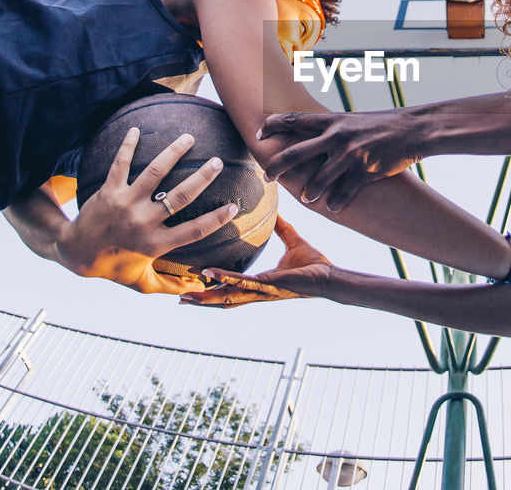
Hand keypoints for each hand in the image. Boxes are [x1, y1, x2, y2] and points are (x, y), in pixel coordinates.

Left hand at [55, 127, 239, 294]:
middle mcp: (142, 223)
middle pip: (179, 197)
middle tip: (218, 162)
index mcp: (155, 244)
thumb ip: (170, 286)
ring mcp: (125, 204)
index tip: (234, 207)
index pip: (193, 231)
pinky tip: (137, 130)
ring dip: (172, 153)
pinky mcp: (108, 191)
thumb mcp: (141, 283)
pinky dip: (127, 146)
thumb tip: (197, 290)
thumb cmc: (113, 267)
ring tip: (188, 138)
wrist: (75, 252)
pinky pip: (120, 164)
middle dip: (201, 178)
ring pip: (153, 174)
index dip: (216, 220)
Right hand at [179, 215, 332, 307]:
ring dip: (207, 297)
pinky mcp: (269, 285)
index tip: (194, 286)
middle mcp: (257, 291)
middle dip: (203, 300)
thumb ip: (282, 228)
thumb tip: (276, 210)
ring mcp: (261, 290)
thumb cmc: (314, 263)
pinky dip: (226, 278)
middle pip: (224, 299)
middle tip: (180, 300)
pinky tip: (211, 273)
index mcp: (259, 283)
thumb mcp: (292, 241)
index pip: (231, 288)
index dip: (213, 289)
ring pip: (228, 296)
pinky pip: (244, 282)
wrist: (330, 276)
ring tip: (186, 298)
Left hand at [259, 109, 426, 211]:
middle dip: (278, 166)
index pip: (294, 119)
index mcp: (332, 121)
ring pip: (319, 178)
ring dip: (309, 192)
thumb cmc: (384, 124)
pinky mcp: (366, 170)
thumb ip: (333, 128)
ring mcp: (351, 154)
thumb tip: (313, 133)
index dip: (273, 124)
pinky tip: (333, 207)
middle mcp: (337, 136)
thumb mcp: (353, 120)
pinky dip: (336, 202)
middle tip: (267, 177)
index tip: (259, 131)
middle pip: (296, 152)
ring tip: (306, 198)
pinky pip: (344, 191)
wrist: (414, 129)